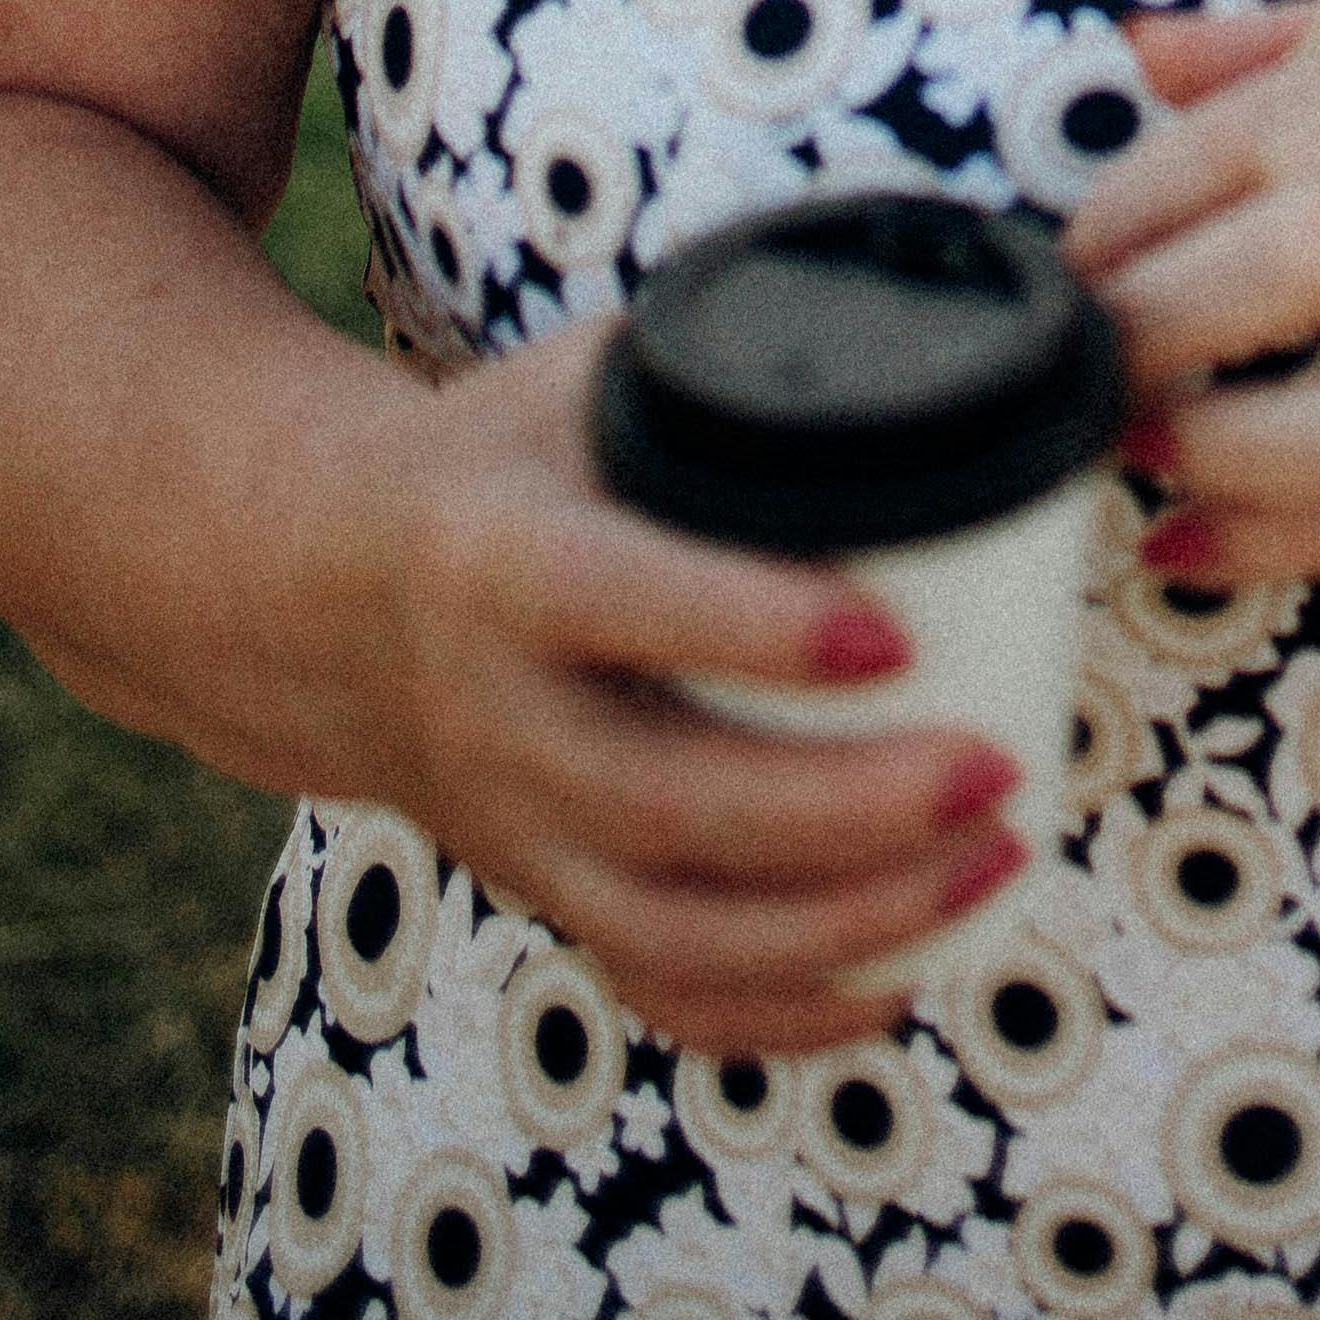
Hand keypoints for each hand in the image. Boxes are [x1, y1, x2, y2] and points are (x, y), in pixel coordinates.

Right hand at [307, 313, 1031, 1050]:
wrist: (325, 601)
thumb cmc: (505, 461)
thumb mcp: (579, 377)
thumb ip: (726, 353)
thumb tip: (942, 305)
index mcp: (497, 559)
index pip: (617, 604)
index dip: (750, 627)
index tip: (890, 631)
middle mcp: (497, 715)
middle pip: (664, 802)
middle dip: (843, 811)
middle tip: (994, 769)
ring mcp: (516, 830)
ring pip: (672, 925)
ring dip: (845, 921)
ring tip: (993, 860)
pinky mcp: (545, 898)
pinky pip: (658, 992)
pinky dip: (781, 1014)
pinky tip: (904, 980)